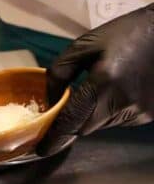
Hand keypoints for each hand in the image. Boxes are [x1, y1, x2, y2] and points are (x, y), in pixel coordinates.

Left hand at [39, 4, 153, 155]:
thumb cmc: (124, 33)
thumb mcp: (84, 45)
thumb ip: (60, 72)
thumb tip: (48, 99)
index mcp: (104, 83)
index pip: (73, 120)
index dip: (55, 137)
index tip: (41, 150)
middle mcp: (124, 102)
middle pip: (86, 128)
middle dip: (74, 121)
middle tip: (70, 103)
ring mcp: (142, 111)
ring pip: (103, 125)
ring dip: (94, 115)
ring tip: (103, 86)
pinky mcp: (151, 114)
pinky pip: (121, 120)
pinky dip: (112, 111)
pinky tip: (119, 88)